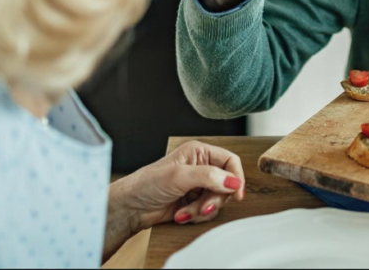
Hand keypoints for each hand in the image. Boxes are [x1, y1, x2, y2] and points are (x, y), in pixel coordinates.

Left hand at [104, 141, 244, 259]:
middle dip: (213, 199)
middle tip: (202, 206)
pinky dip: (195, 216)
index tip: (236, 194)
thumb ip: (209, 176)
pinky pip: (208, 212)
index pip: (229, 161)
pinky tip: (181, 214)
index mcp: (199, 152)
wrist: (131, 208)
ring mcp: (198, 186)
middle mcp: (201, 167)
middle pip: (226, 184)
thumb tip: (233, 181)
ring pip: (217, 200)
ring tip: (184, 211)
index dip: (236, 177)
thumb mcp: (179, 176)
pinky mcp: (194, 202)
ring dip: (202, 210)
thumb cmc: (147, 184)